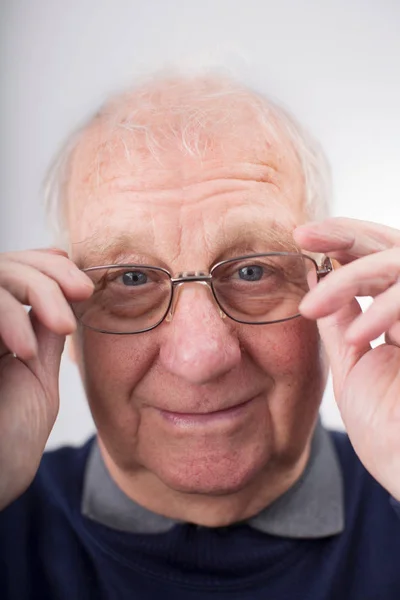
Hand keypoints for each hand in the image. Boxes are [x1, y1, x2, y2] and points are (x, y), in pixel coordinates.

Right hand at [0, 248, 92, 508]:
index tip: (82, 286)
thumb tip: (62, 302)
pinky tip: (24, 349)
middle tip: (81, 291)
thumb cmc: (10, 442)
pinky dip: (6, 316)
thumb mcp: (35, 378)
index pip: (18, 271)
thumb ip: (42, 338)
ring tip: (62, 325)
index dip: (48, 265)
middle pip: (5, 265)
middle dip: (47, 270)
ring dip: (33, 286)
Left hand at [294, 217, 399, 499]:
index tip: (303, 238)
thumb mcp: (354, 364)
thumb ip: (341, 321)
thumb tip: (317, 276)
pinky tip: (360, 334)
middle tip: (304, 233)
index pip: (377, 259)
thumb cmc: (389, 431)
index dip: (345, 242)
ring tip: (313, 307)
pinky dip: (387, 310)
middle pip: (394, 247)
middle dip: (348, 234)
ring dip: (357, 276)